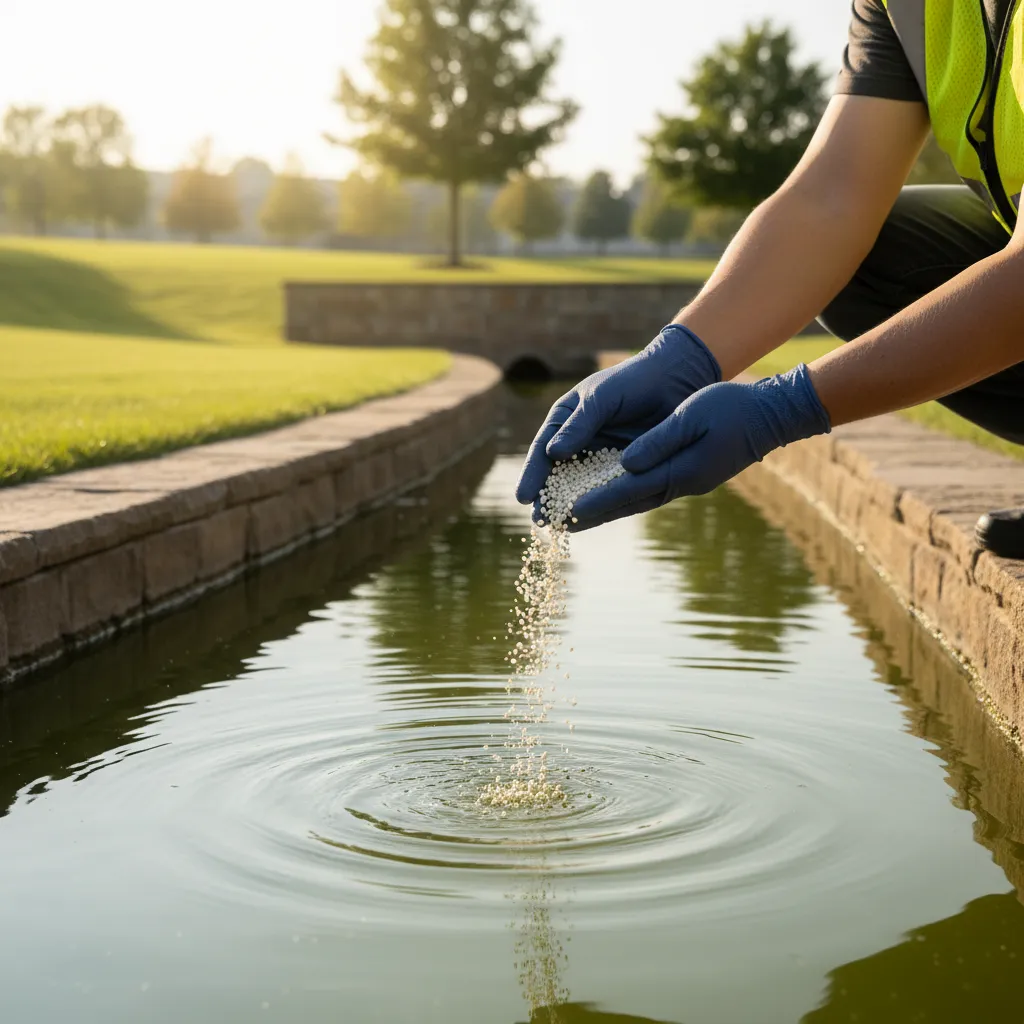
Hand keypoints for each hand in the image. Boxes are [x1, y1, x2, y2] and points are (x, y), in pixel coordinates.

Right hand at [515, 324, 720, 505]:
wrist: (676, 380)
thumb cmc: (634, 381)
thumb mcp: (602, 398)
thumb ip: (579, 425)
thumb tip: (552, 453)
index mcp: (565, 421)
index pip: (543, 451)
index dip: (533, 475)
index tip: (524, 497)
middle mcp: (580, 444)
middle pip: (557, 476)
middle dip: (547, 499)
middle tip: (538, 520)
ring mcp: (602, 460)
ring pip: (581, 489)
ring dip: (569, 508)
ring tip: (557, 528)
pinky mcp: (625, 472)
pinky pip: (608, 493)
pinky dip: (598, 507)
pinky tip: (585, 523)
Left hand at [569, 364, 830, 530]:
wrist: (770, 417)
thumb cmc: (731, 409)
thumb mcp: (691, 417)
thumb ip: (658, 441)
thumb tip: (626, 463)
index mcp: (679, 472)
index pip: (626, 490)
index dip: (594, 502)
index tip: (566, 515)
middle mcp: (678, 485)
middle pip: (625, 504)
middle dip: (590, 515)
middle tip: (557, 527)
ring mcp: (684, 483)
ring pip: (633, 500)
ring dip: (603, 510)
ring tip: (572, 519)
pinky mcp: (686, 476)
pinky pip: (645, 491)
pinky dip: (621, 497)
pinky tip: (604, 498)